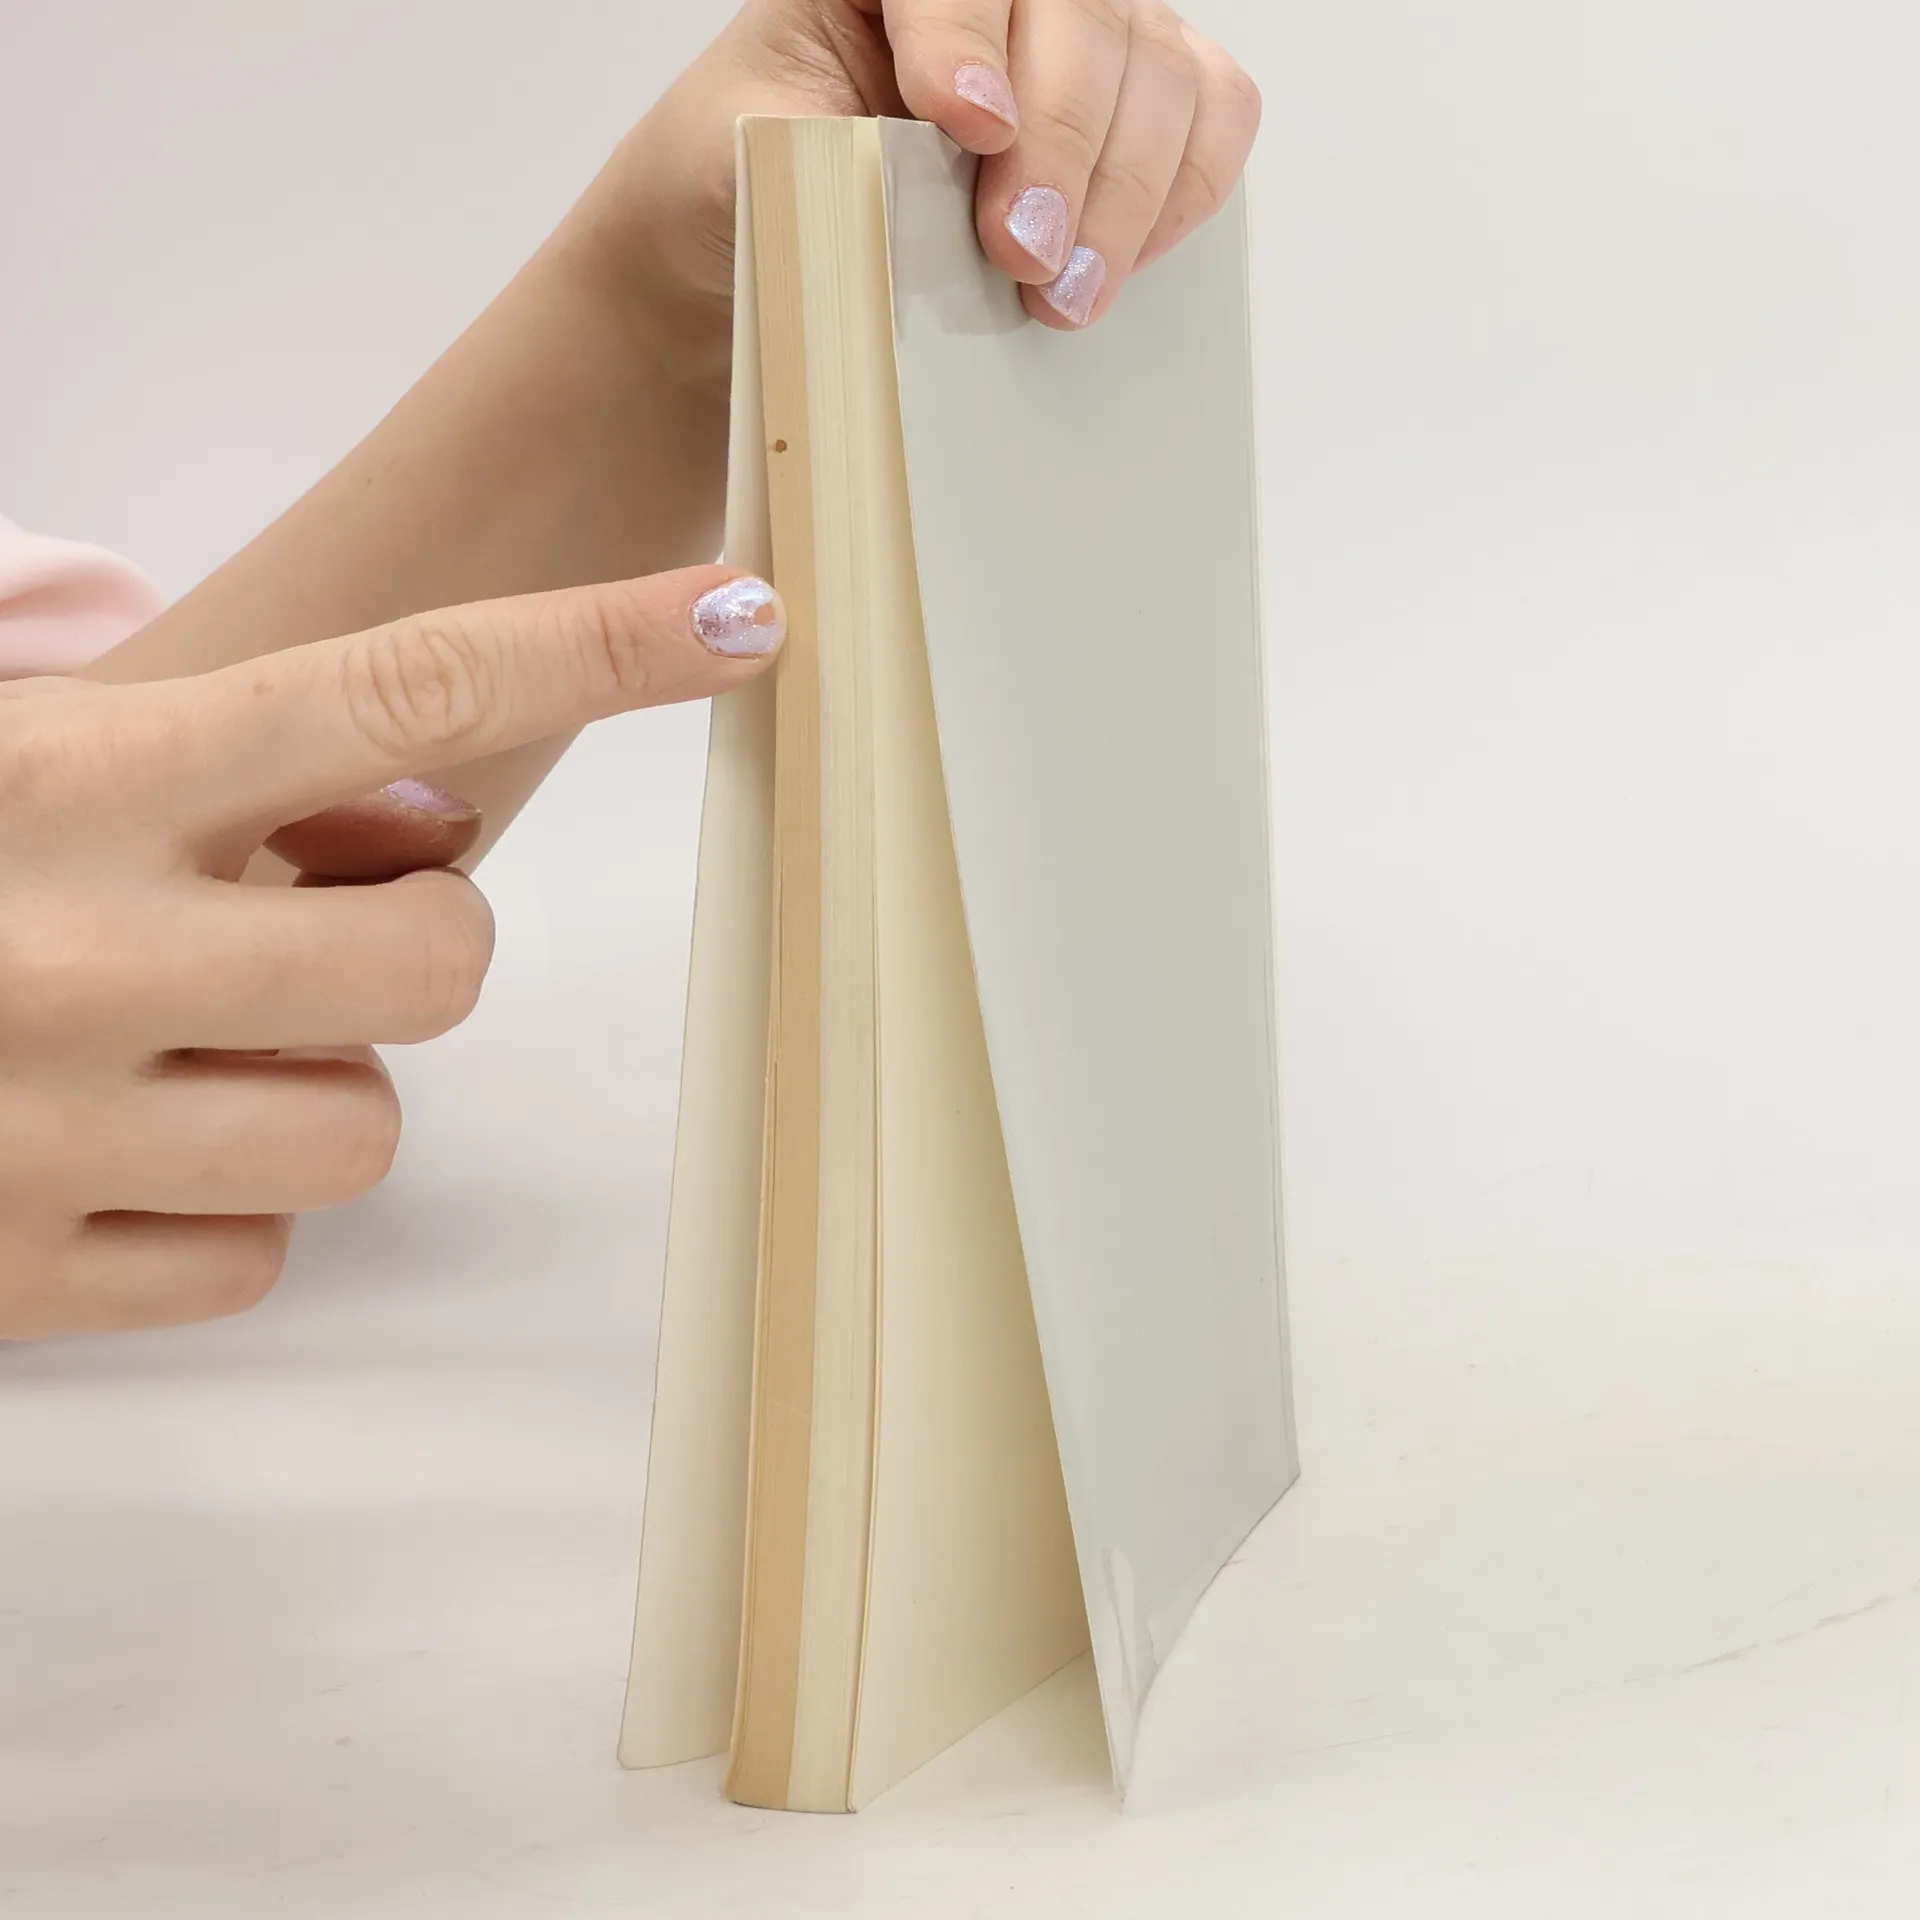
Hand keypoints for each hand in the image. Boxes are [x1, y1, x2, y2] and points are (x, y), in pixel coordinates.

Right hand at [1, 569, 784, 1337]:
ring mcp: (41, 1132)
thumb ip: (215, 754)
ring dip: (309, 1089)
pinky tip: (108, 1152)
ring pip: (366, 1133)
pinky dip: (217, 1214)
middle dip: (414, 949)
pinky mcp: (12, 1284)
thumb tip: (421, 808)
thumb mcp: (27, 758)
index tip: (743, 619)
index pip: (404, 687)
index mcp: (73, 776)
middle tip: (300, 929)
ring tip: (170, 1048)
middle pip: (441, 962)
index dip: (597, 647)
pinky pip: (257, 1262)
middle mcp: (67, 948)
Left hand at [591, 0, 1260, 345]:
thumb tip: (904, 190)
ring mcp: (1081, 40)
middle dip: (1064, 140)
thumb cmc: (747, 189)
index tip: (966, 123)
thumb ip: (811, 152)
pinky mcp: (1135, 110)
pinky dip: (1183, 191)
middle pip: (1084, 11)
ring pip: (1161, 68)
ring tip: (1063, 294)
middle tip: (1024, 254)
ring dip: (1125, 191)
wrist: (772, 244)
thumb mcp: (741, 158)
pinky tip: (1115, 264)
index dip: (969, 34)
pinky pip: (1213, 116)